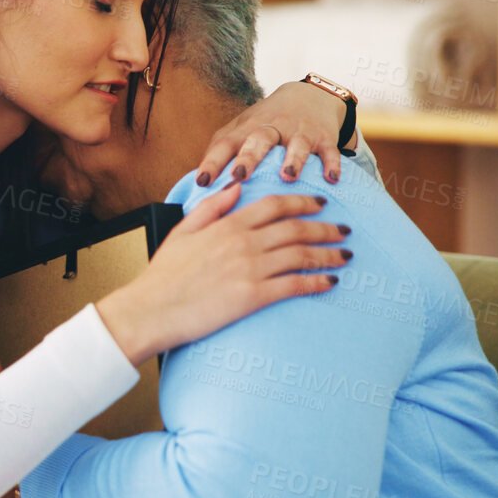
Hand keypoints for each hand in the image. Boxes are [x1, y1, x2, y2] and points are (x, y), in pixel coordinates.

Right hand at [96, 184, 347, 365]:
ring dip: (328, 254)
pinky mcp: (252, 297)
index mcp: (227, 224)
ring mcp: (250, 270)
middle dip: (325, 228)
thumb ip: (212, 207)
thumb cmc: (164, 274)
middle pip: (296, 229)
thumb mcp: (183, 230)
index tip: (321, 204)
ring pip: (301, 256)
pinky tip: (330, 283)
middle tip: (344, 230)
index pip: (275, 206)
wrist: (152, 309)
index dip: (303, 203)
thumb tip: (236, 187)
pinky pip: (294, 285)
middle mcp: (243, 243)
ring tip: (345, 255)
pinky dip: (316, 282)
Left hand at [192, 81, 351, 186]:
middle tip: (239, 176)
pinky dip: (332, 164)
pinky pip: (329, 151)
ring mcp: (299, 132)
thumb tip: (195, 181)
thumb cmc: (266, 122)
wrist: (308, 95)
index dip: (212, 162)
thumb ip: (220, 151)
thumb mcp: (241, 129)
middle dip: (249, 158)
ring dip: (293, 160)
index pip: (225, 144)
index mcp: (247, 130)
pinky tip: (331, 179)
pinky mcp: (323, 138)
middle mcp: (272, 128)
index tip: (202, 181)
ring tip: (288, 176)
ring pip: (296, 145)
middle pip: (258, 140)